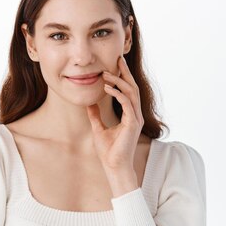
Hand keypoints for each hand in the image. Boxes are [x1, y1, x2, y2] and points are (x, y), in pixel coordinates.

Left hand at [86, 55, 143, 171]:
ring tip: (106, 74)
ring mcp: (135, 119)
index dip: (123, 77)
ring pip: (131, 93)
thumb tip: (90, 103)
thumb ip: (95, 115)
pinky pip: (127, 104)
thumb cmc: (109, 151)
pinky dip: (118, 94)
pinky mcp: (132, 124)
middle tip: (118, 59)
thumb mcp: (98, 128)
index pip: (128, 91)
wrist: (114, 166)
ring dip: (119, 82)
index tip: (116, 65)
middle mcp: (135, 115)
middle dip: (125, 73)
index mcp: (130, 115)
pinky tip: (108, 88)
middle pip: (133, 88)